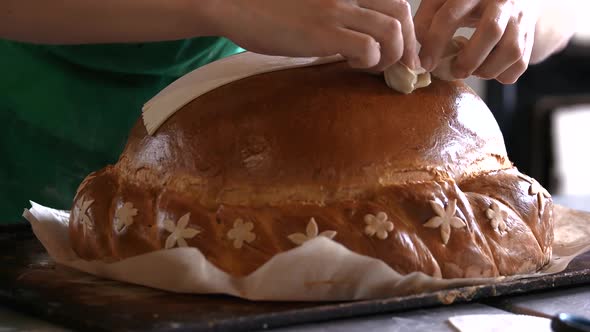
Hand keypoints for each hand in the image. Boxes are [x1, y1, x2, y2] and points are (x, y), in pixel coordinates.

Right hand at [213, 0, 419, 70]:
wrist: (234, 3)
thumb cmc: (268, 6)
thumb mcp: (312, 4)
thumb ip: (338, 14)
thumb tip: (360, 39)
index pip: (394, 0)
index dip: (407, 28)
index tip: (404, 52)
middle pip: (401, 12)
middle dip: (408, 44)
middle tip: (399, 66)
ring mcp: (337, 9)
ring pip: (391, 30)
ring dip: (392, 55)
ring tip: (373, 67)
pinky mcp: (323, 31)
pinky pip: (367, 47)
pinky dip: (370, 61)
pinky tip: (354, 64)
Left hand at [415, 0, 541, 83]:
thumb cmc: (467, 3)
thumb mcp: (444, 1)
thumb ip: (426, 19)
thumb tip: (416, 49)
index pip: (450, 15)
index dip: (435, 43)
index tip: (425, 64)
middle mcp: (501, 1)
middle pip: (491, 31)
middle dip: (469, 59)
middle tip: (454, 71)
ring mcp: (520, 18)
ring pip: (511, 50)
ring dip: (487, 69)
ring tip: (472, 70)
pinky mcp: (530, 36)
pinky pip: (520, 64)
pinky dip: (502, 75)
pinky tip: (488, 69)